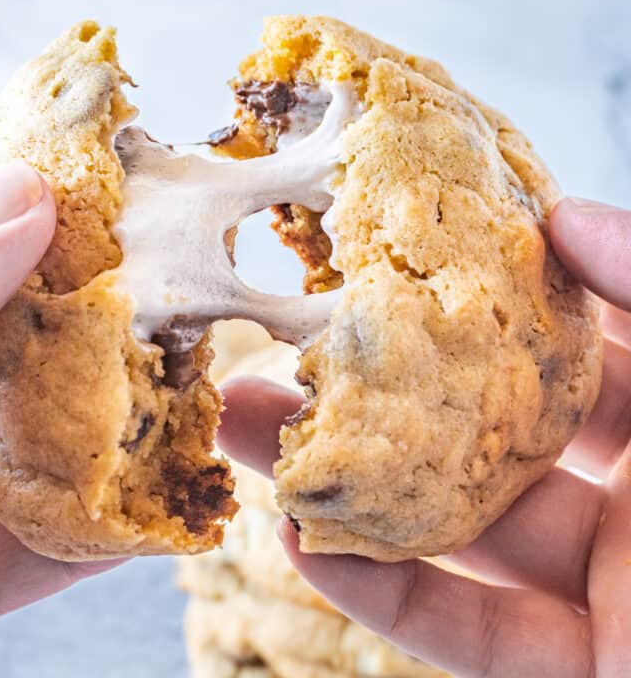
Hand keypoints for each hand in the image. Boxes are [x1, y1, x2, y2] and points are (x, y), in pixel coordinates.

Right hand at [218, 197, 630, 677]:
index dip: (477, 293)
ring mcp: (601, 590)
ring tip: (249, 424)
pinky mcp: (567, 671)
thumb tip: (565, 214)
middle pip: (480, 426)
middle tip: (288, 336)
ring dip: (345, 480)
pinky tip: (300, 537)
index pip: (564, 336)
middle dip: (379, 384)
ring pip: (450, 526)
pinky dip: (375, 588)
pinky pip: (457, 627)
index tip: (390, 257)